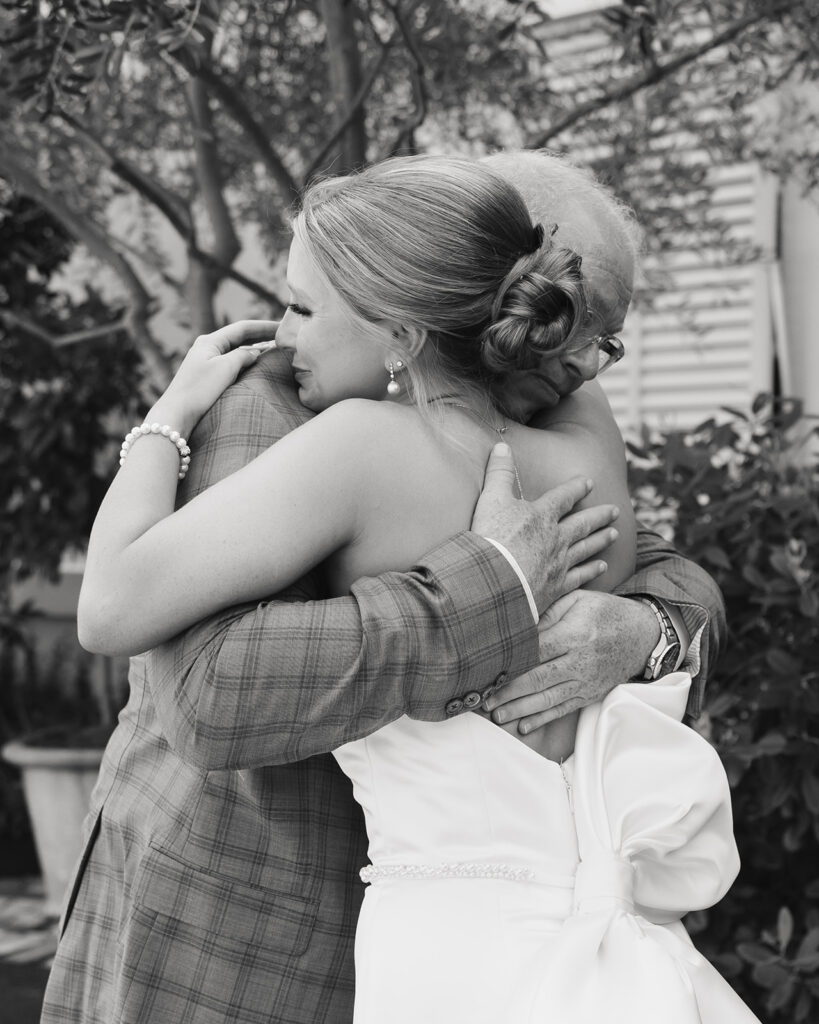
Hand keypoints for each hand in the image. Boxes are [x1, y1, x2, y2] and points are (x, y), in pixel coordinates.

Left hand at [147, 320, 278, 435]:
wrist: (177, 414)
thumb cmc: (200, 390)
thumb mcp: (225, 368)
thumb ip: (243, 356)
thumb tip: (254, 353)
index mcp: (210, 341)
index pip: (242, 328)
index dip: (264, 327)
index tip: (283, 327)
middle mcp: (207, 347)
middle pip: (239, 337)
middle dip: (261, 335)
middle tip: (282, 336)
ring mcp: (205, 361)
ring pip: (235, 350)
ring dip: (254, 348)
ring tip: (274, 349)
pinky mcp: (206, 376)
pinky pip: (231, 363)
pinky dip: (246, 361)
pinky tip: (255, 366)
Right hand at [471, 443, 618, 613]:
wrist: (495, 581)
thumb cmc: (491, 538)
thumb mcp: (491, 499)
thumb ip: (499, 473)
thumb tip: (502, 445)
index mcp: (542, 515)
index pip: (564, 497)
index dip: (577, 488)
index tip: (589, 482)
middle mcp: (556, 537)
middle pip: (583, 523)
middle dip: (599, 515)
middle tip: (615, 510)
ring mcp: (559, 562)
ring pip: (586, 547)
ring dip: (601, 539)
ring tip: (615, 534)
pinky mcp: (557, 586)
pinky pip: (580, 576)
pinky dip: (593, 570)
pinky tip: (603, 567)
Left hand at [484, 591, 659, 731]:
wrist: (642, 633)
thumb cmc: (604, 611)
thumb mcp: (578, 600)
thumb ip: (548, 613)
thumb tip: (519, 627)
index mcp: (575, 635)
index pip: (538, 652)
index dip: (513, 663)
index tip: (489, 671)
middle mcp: (580, 661)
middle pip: (539, 679)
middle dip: (509, 692)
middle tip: (485, 701)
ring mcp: (586, 680)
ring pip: (548, 699)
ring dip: (521, 710)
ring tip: (498, 716)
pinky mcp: (590, 693)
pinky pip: (563, 709)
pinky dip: (543, 719)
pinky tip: (524, 726)